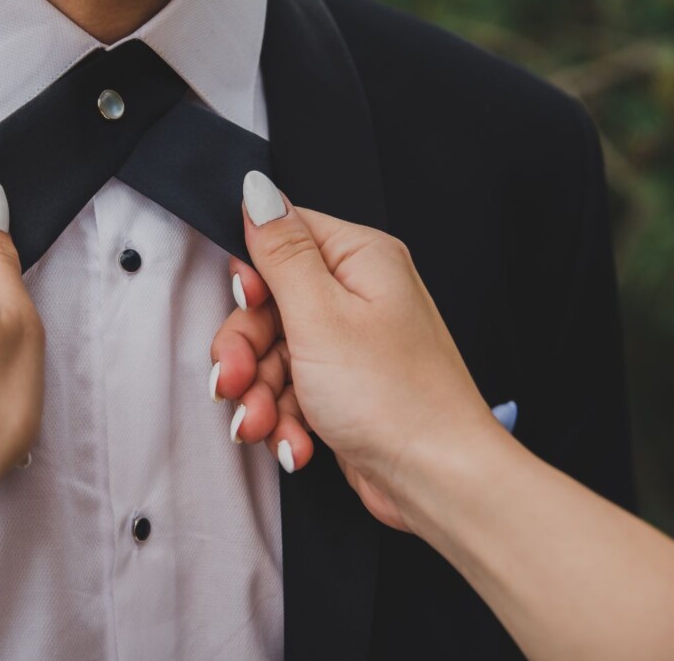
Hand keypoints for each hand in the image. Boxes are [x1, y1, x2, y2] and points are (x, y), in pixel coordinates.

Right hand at [211, 172, 498, 530]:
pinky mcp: (346, 392)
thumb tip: (257, 189)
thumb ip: (281, 251)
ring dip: (260, 397)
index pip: (284, 238)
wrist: (439, 483)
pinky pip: (293, 394)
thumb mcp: (319, 315)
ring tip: (263, 426)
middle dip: (245, 352)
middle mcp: (360, 298)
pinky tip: (293, 445)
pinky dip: (285, 422)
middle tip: (235, 381)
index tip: (246, 309)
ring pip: (275, 357)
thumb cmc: (396, 399)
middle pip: (269, 306)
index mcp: (362, 261)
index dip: (252, 278)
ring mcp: (352, 348)